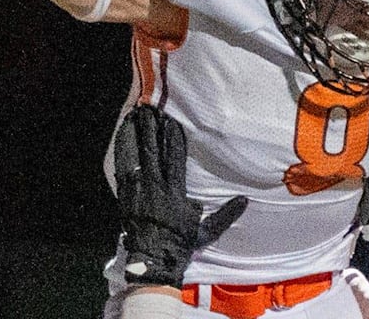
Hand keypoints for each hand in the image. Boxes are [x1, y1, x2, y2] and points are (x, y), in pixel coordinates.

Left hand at [114, 104, 246, 286]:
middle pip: (153, 151)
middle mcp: (155, 187)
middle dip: (152, 128)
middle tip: (151, 108)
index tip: (173, 121)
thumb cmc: (181, 243)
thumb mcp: (207, 231)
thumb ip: (226, 214)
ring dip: (136, 133)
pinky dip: (122, 148)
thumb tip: (246, 199)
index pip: (175, 159)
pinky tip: (122, 133)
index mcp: (175, 193)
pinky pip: (122, 166)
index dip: (173, 138)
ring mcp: (138, 189)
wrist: (152, 259)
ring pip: (135, 154)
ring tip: (136, 113)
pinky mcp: (125, 193)